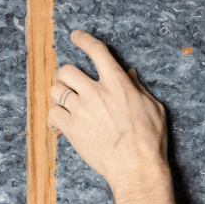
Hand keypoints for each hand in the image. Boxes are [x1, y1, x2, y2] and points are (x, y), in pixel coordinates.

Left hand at [48, 30, 174, 203]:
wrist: (135, 167)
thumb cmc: (149, 140)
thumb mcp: (152, 107)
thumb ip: (137, 88)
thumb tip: (129, 75)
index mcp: (117, 82)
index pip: (96, 51)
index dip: (83, 40)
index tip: (75, 37)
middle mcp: (96, 92)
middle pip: (67, 70)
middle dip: (65, 75)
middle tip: (68, 83)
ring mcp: (82, 110)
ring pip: (55, 91)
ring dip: (58, 95)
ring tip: (63, 104)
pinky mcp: (72, 129)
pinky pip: (52, 114)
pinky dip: (53, 118)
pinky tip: (59, 125)